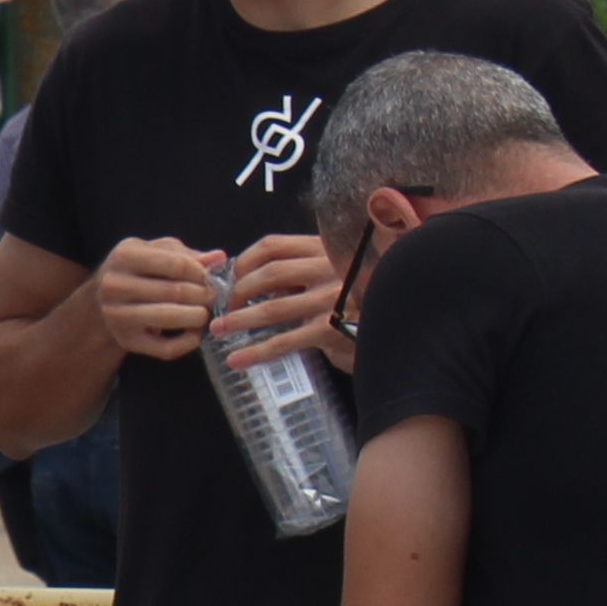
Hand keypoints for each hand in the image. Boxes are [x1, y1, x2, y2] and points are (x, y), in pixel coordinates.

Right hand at [94, 236, 228, 361]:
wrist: (102, 297)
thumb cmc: (139, 269)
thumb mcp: (158, 251)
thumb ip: (188, 255)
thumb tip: (218, 258)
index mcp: (125, 256)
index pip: (177, 264)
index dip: (202, 273)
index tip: (211, 279)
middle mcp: (115, 285)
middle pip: (174, 291)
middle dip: (203, 296)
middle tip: (214, 298)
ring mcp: (117, 315)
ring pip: (168, 317)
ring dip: (197, 317)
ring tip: (206, 313)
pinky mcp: (126, 340)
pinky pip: (164, 348)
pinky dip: (187, 343)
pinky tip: (196, 335)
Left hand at [212, 228, 351, 374]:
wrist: (388, 333)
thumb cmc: (348, 304)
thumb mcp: (326, 276)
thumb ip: (294, 272)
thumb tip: (242, 280)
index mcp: (323, 249)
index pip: (271, 245)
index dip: (242, 262)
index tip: (229, 280)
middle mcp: (330, 268)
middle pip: (269, 273)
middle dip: (238, 291)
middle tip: (225, 308)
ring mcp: (332, 299)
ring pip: (273, 308)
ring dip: (239, 320)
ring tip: (218, 330)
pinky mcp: (332, 330)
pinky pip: (286, 341)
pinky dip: (256, 352)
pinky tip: (237, 360)